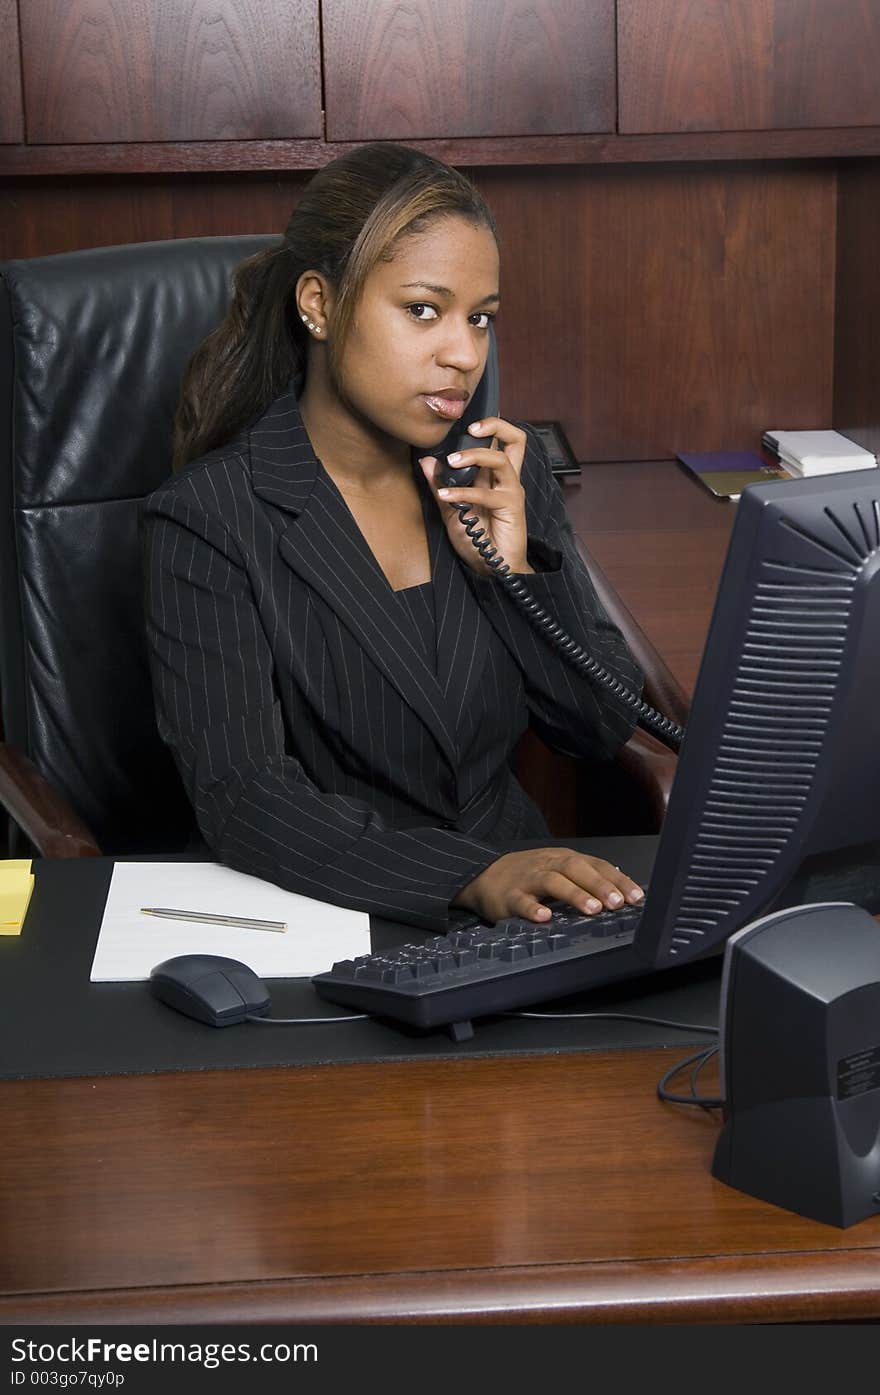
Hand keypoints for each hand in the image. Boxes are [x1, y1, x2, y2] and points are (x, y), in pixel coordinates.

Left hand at [419, 416, 531, 576]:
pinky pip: (486, 493)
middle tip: (470, 426)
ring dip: (473, 455)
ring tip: (451, 461)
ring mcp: (510, 491)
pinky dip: (463, 492)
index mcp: (494, 476)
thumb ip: (440, 486)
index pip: (499, 441)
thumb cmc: (477, 539)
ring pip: (500, 459)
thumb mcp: (450, 510)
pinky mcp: (511, 508)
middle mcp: (506, 479)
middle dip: (495, 424)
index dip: (488, 425)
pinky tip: (446, 495)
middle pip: (516, 439)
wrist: (491, 568)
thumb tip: (426, 461)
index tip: (463, 422)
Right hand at [452, 847, 644, 924]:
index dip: (617, 880)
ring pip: (553, 882)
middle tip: (617, 902)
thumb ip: (585, 879)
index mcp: (564, 859)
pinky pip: (521, 902)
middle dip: (599, 885)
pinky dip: (533, 910)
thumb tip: (621, 894)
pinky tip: (545, 918)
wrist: (482, 874)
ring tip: (592, 909)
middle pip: (576, 868)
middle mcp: (548, 865)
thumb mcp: (558, 870)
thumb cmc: (528, 874)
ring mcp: (528, 879)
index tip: (636, 896)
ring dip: (574, 894)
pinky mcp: (508, 896)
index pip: (596, 865)